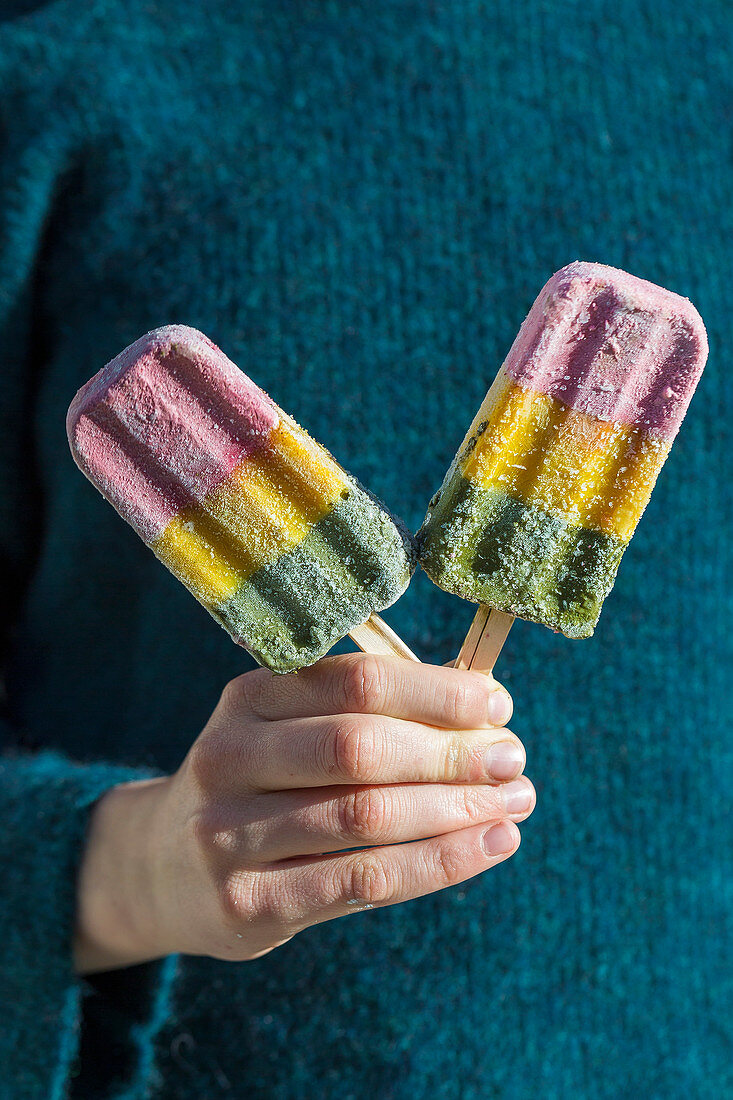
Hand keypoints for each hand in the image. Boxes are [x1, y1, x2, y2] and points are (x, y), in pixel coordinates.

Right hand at [74, 653, 533, 971]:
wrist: (165, 869)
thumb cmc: (261, 783)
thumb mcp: (288, 731)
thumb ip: (366, 716)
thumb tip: (480, 716)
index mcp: (249, 698)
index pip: (355, 681)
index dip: (434, 691)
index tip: (498, 705)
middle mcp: (229, 758)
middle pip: (359, 748)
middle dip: (450, 754)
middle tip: (514, 761)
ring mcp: (229, 834)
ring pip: (366, 816)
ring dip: (455, 811)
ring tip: (514, 806)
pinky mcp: (248, 902)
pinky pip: (362, 880)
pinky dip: (438, 863)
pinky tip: (487, 848)